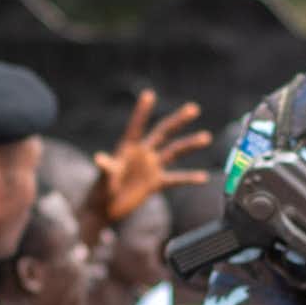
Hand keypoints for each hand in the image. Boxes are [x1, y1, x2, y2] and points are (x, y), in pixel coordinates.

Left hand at [91, 88, 211, 224]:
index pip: (136, 126)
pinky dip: (189, 179)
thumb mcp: (103, 179)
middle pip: (163, 132)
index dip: (142, 111)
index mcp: (127, 148)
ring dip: (190, 145)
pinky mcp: (155, 183)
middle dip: (177, 121)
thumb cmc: (99, 192)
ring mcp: (151, 167)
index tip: (148, 94)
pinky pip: (175, 179)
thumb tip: (99, 158)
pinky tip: (203, 177)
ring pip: (174, 152)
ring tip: (206, 137)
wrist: (105, 210)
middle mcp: (142, 153)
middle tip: (193, 108)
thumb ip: (106, 168)